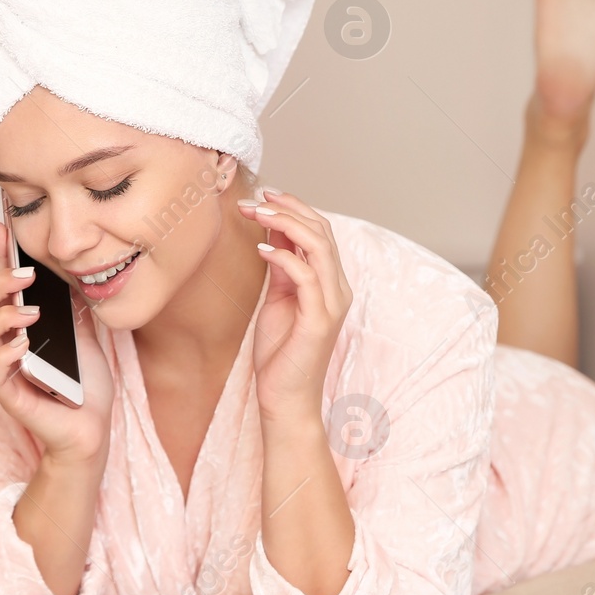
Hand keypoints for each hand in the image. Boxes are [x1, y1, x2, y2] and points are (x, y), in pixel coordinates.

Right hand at [0, 220, 115, 465]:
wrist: (92, 428)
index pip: (2, 286)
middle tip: (27, 275)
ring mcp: (4, 369)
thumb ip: (71, 304)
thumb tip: (73, 268)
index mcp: (19, 325)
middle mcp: (5, 344)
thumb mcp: (84, 333)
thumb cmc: (85, 384)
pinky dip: (6, 355)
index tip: (1, 226)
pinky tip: (23, 345)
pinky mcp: (9, 395)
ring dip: (2, 317)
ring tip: (31, 313)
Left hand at [237, 191, 352, 426]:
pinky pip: (306, 277)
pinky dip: (284, 257)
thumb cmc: (280, 353)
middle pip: (322, 231)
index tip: (263, 195)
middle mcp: (337, 288)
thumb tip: (272, 232)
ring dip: (286, 223)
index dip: (294, 208)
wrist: (285, 399)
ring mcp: (332, 304)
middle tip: (257, 197)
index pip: (320, 231)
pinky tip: (260, 249)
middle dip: (288, 207)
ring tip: (256, 213)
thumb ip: (281, 267)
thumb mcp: (277, 299)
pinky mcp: (320, 320)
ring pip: (319, 246)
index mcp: (330, 283)